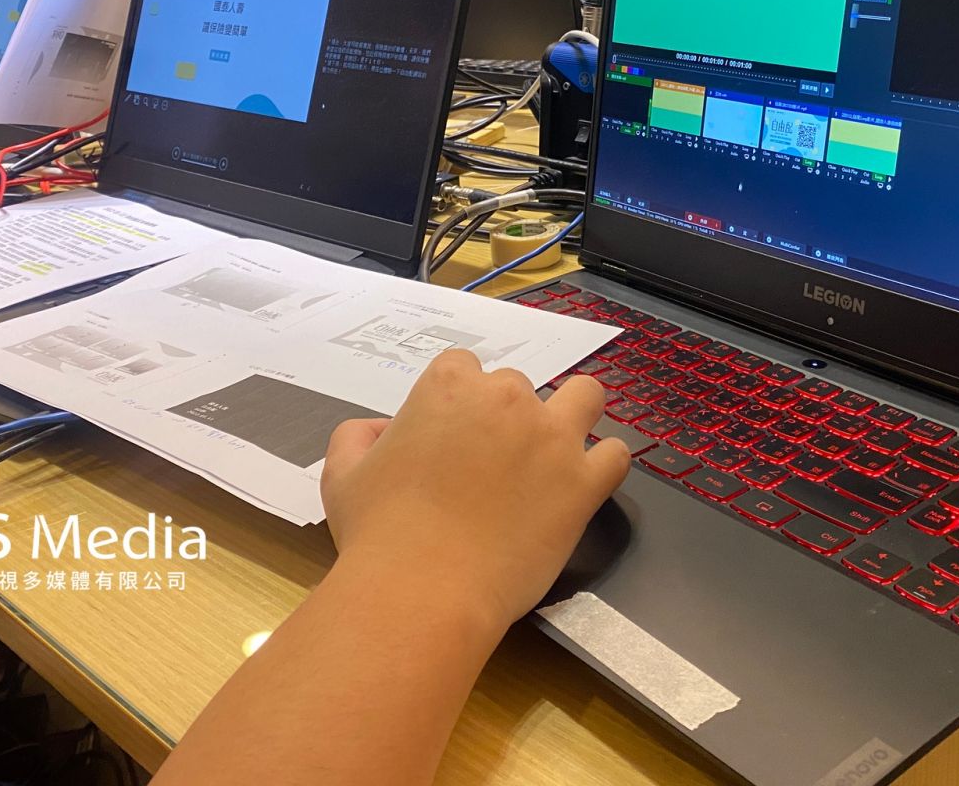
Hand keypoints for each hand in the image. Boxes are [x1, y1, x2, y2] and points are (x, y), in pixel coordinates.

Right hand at [321, 349, 628, 635]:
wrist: (422, 590)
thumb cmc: (377, 532)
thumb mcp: (342, 474)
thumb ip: (358, 436)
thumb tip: (383, 431)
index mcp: (449, 386)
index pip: (463, 368)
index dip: (457, 401)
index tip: (452, 436)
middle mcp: (507, 398)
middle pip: (517, 387)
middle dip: (506, 418)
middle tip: (490, 465)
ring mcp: (552, 438)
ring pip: (584, 396)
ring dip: (572, 415)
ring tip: (555, 451)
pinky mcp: (584, 482)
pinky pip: (616, 455)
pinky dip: (603, 464)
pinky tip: (583, 484)